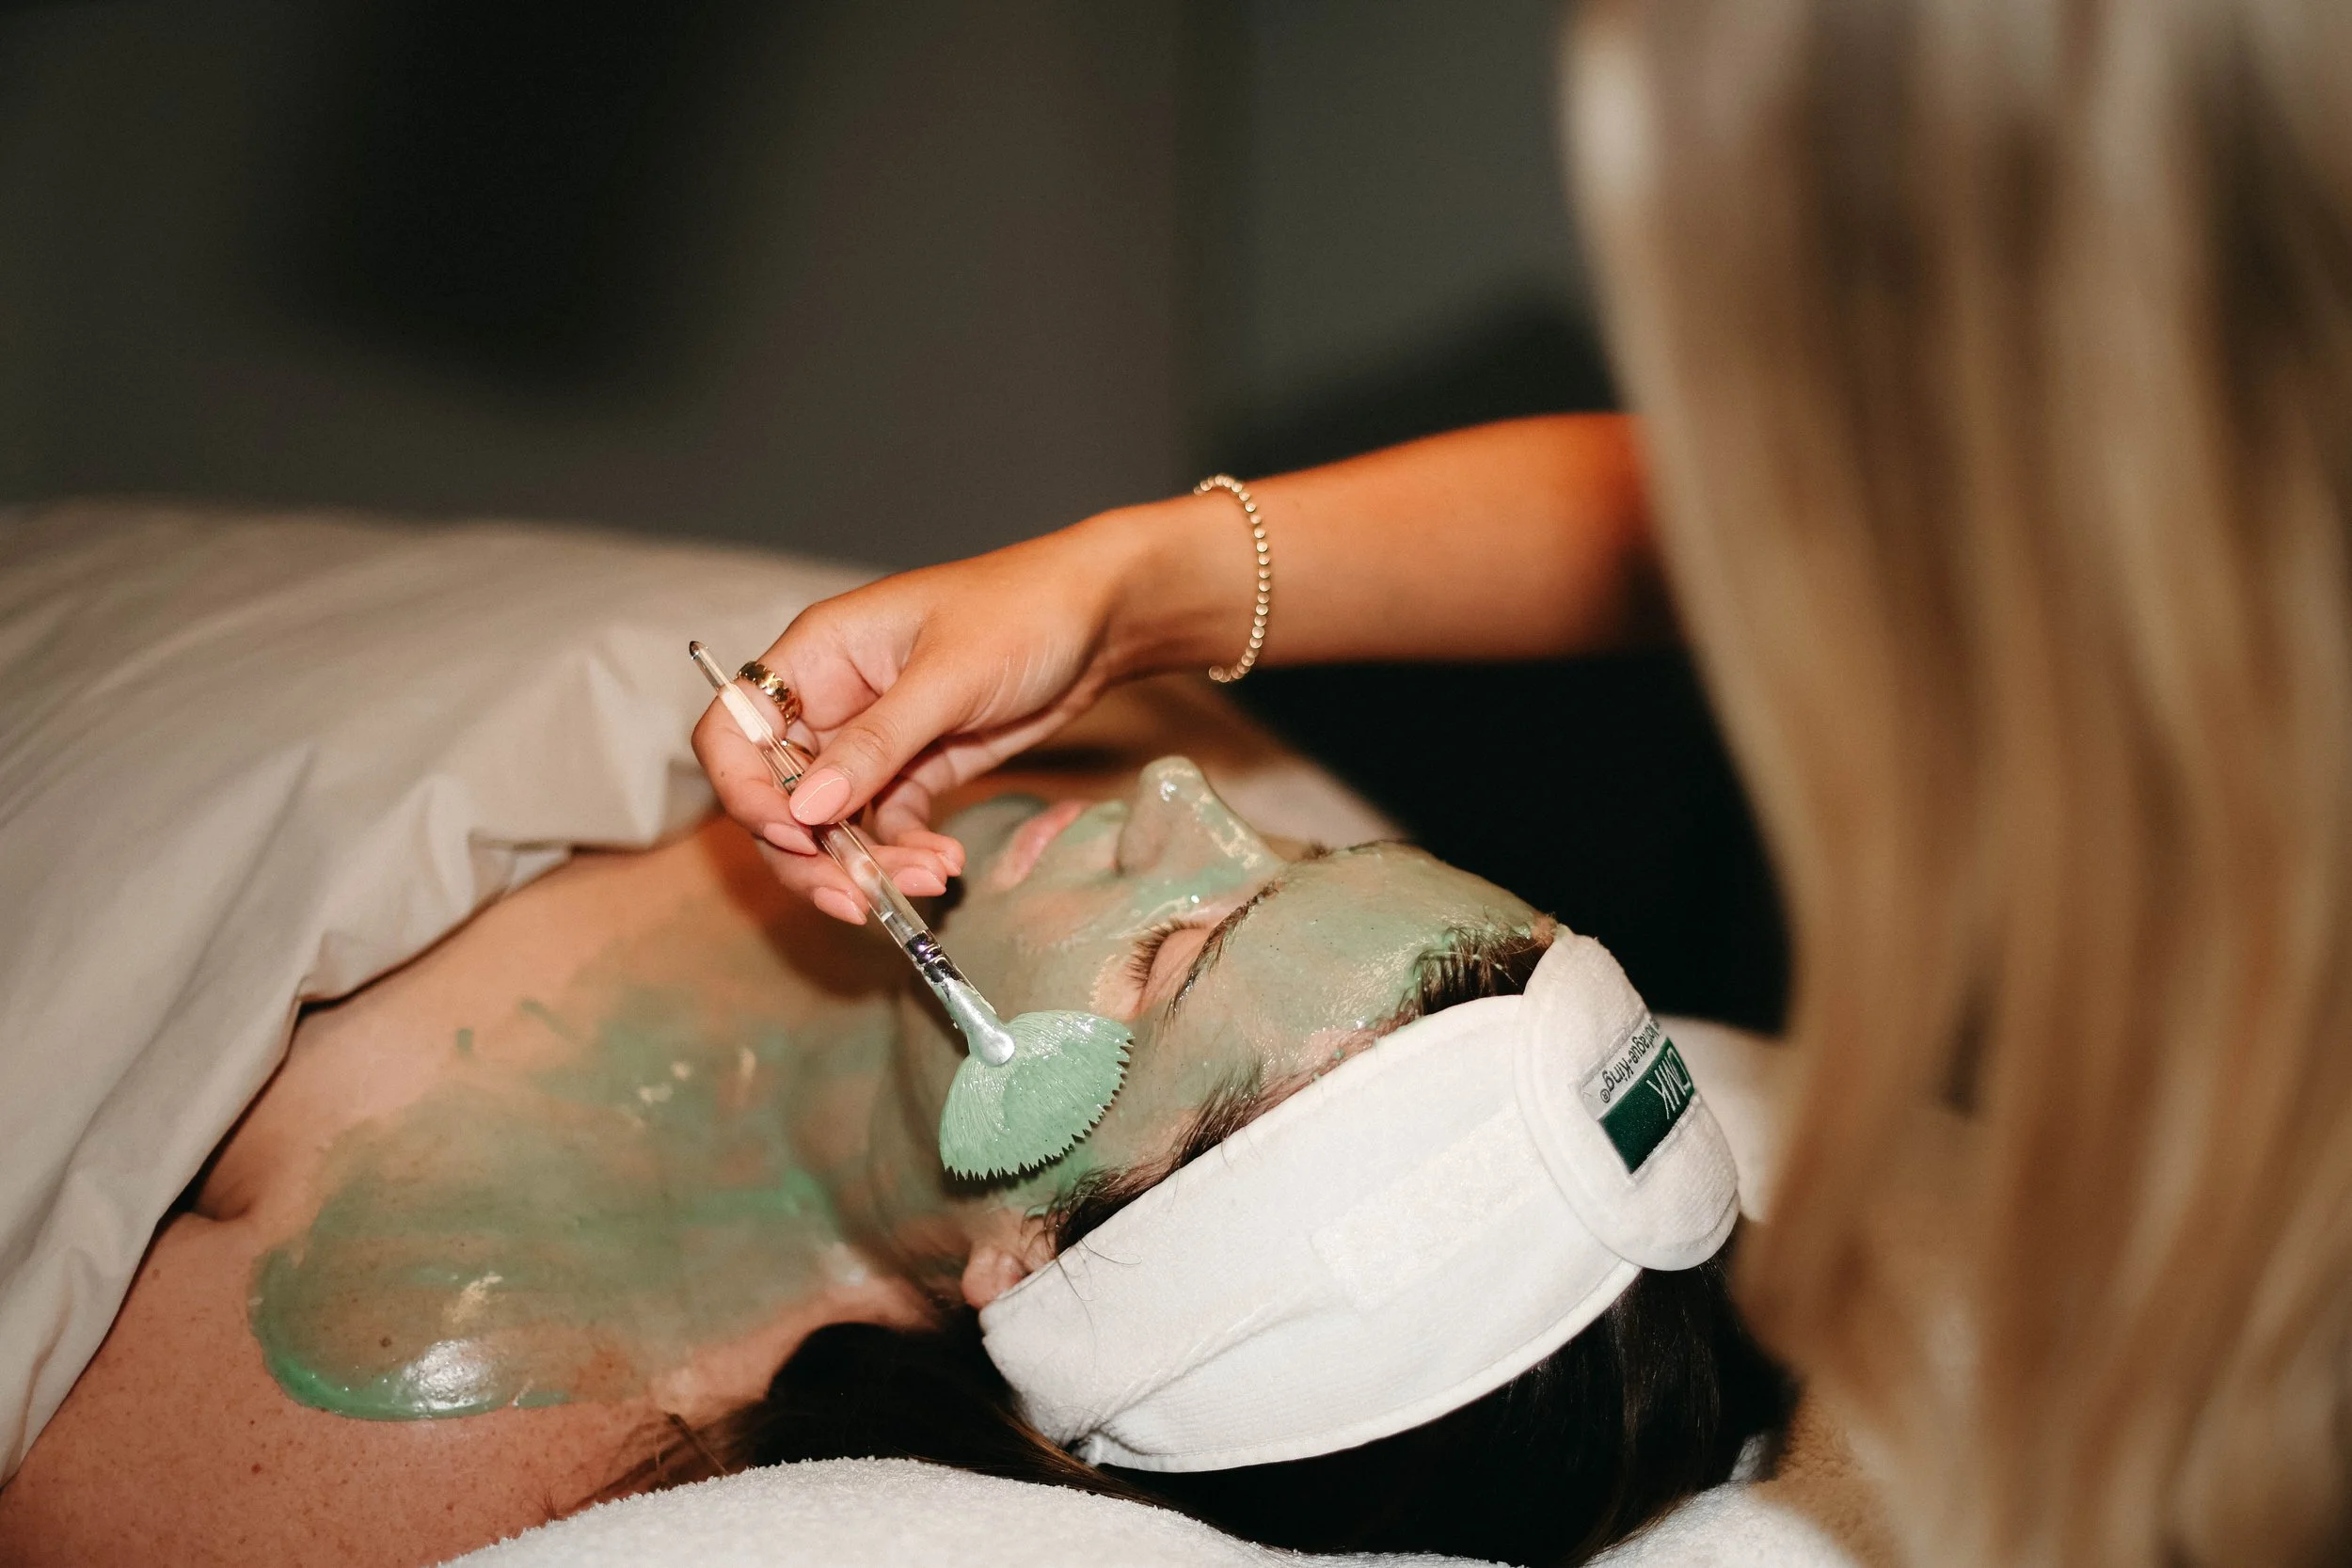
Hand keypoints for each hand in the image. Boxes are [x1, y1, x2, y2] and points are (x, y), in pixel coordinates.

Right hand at [694, 508, 1199, 920]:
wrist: (1103, 618)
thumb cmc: (1023, 612)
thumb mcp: (949, 677)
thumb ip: (877, 744)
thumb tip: (805, 809)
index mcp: (817, 653)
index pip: (735, 729)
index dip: (744, 789)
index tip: (793, 834)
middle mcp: (831, 700)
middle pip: (778, 795)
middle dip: (810, 854)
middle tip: (856, 899)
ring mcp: (871, 741)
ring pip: (833, 825)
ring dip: (869, 865)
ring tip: (932, 878)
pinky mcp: (915, 770)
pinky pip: (886, 828)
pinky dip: (906, 855)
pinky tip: (947, 865)